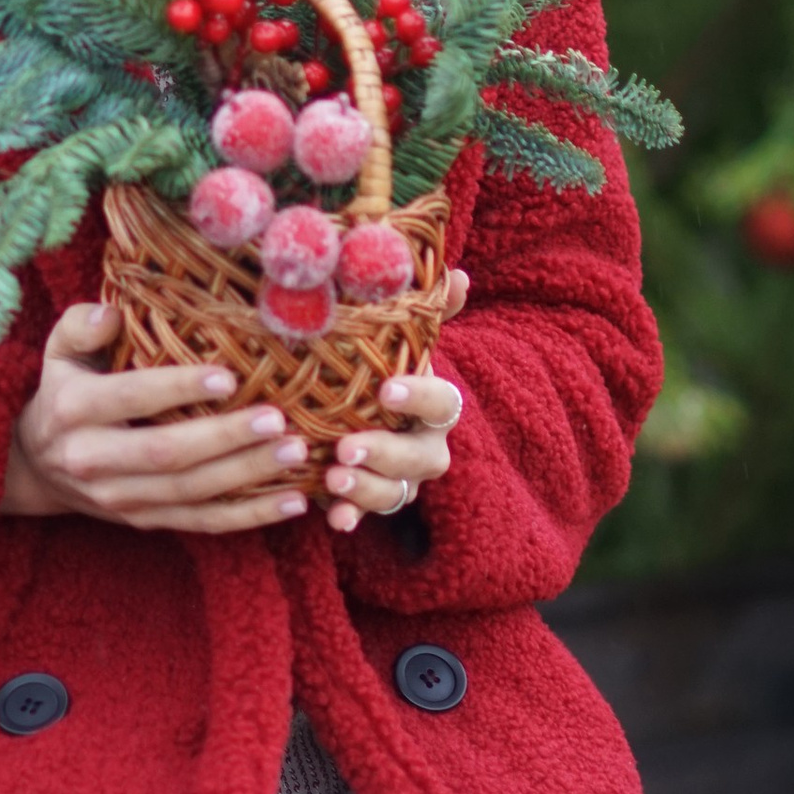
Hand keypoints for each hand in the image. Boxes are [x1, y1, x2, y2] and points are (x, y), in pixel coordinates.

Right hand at [2, 302, 314, 532]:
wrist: (34, 467)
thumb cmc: (62, 391)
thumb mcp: (57, 351)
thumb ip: (80, 325)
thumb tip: (111, 313)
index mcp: (74, 409)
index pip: (128, 398)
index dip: (176, 389)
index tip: (226, 376)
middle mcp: (94, 460)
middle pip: (167, 454)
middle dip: (225, 438)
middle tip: (277, 419)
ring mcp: (119, 498)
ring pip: (190, 493)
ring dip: (247, 476)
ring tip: (294, 454)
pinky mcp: (143, 521)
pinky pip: (201, 524)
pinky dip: (249, 516)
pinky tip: (292, 501)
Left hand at [325, 271, 468, 531]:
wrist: (370, 413)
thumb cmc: (385, 369)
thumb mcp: (403, 341)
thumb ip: (429, 312)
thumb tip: (460, 274)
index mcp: (436, 406)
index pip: (442, 402)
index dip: (419, 397)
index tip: (386, 390)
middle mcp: (426, 446)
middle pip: (422, 458)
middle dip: (386, 454)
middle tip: (347, 447)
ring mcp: (402, 478)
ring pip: (397, 492)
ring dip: (367, 489)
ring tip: (333, 478)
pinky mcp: (372, 500)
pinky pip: (368, 516)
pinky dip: (353, 517)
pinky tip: (334, 519)